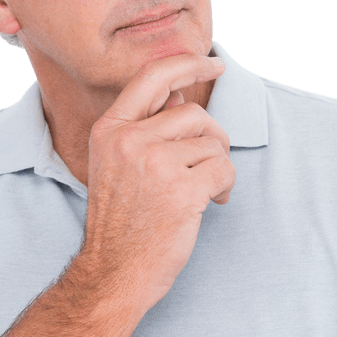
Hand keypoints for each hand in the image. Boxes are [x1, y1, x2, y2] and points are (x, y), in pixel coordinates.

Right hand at [80, 52, 234, 314]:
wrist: (114, 273)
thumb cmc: (121, 223)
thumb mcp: (116, 165)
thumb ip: (144, 128)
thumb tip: (180, 95)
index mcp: (109, 130)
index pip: (154, 77)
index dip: (189, 63)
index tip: (215, 63)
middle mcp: (129, 140)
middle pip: (194, 114)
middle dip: (212, 138)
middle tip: (210, 166)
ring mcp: (155, 164)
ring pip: (212, 143)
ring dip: (218, 168)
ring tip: (203, 193)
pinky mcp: (182, 189)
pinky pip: (224, 169)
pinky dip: (226, 187)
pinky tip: (212, 203)